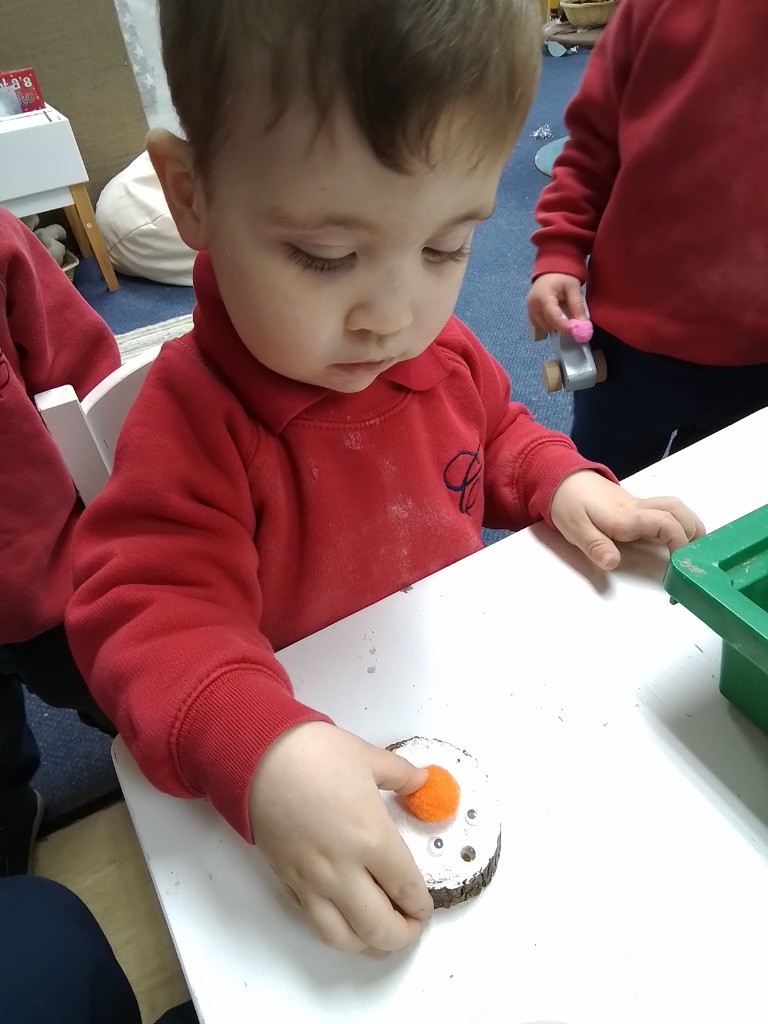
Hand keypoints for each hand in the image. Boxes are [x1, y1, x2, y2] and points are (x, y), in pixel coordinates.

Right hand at [248, 722, 432, 952]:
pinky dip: (335, 928)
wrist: (257, 757)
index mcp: (372, 839)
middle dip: (402, 935)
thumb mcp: (368, 756)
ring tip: (379, 932)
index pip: (406, 889)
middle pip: (379, 928)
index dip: (421, 905)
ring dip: (368, 943)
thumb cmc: (315, 753)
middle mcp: (344, 870)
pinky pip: (313, 920)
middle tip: (411, 924)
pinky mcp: (288, 881)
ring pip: (344, 937)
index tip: (425, 905)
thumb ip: (401, 775)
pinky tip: (344, 916)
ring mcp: (312, 881)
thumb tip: (421, 782)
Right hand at [527, 272, 586, 336]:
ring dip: (555, 326)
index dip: (565, 327)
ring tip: (564, 315)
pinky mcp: (529, 313)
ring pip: (544, 327)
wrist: (550, 271)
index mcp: (543, 298)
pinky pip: (539, 325)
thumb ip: (578, 306)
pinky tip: (555, 317)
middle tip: (574, 322)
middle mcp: (532, 306)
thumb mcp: (573, 288)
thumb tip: (583, 325)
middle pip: (549, 325)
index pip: (553, 318)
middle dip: (562, 326)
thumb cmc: (562, 277)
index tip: (577, 332)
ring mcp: (529, 310)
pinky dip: (549, 324)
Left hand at [550, 470, 704, 569]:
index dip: (677, 540)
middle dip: (693, 531)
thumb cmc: (568, 505)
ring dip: (689, 523)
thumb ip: (596, 546)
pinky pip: (664, 508)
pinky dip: (677, 520)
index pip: (663, 522)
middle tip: (694, 555)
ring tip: (692, 547)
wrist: (561, 478)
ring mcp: (638, 504)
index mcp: (625, 516)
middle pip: (677, 510)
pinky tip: (675, 536)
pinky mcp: (635, 504)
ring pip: (674, 506)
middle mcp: (637, 507)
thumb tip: (613, 563)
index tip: (679, 561)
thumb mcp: (575, 529)